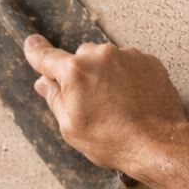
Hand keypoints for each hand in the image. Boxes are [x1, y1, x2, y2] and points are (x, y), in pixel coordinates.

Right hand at [23, 35, 188, 179]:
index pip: (47, 57)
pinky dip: (126, 77)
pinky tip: (130, 100)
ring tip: (115, 104)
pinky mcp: (148, 61)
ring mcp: (127, 56)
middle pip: (80, 57)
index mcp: (75, 72)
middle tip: (88, 103)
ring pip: (106, 59)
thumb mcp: (71, 127)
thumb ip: (55, 99)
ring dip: (105, 75)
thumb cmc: (112, 140)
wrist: (157, 143)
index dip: (36, 53)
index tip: (32, 45)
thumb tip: (44, 83)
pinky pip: (129, 63)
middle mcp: (100, 56)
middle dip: (80, 74)